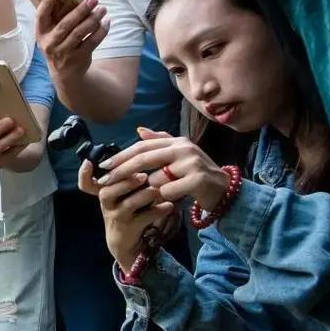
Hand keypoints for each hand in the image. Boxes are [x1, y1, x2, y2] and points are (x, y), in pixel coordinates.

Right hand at [35, 0, 108, 85]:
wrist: (65, 74)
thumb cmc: (59, 45)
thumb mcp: (52, 34)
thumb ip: (58, 17)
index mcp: (41, 33)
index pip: (41, 16)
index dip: (47, 2)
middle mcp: (50, 44)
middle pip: (65, 24)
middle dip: (80, 10)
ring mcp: (64, 52)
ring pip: (80, 33)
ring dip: (93, 19)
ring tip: (103, 9)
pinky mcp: (78, 58)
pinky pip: (92, 42)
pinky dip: (101, 31)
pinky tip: (107, 22)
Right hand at [80, 160, 175, 273]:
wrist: (130, 242)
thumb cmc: (131, 210)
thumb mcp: (127, 190)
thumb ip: (133, 166)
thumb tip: (141, 133)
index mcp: (106, 191)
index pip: (86, 184)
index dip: (83, 175)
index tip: (88, 162)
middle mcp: (108, 204)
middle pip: (108, 191)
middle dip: (125, 182)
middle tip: (142, 176)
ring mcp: (117, 217)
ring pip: (127, 204)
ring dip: (143, 196)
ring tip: (157, 191)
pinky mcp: (130, 229)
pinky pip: (144, 218)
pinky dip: (157, 211)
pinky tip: (169, 206)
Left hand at [94, 127, 230, 211]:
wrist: (225, 192)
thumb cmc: (196, 176)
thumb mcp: (178, 157)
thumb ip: (160, 143)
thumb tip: (139, 130)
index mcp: (177, 142)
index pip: (142, 147)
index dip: (121, 156)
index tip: (104, 166)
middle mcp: (184, 148)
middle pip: (144, 159)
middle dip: (121, 170)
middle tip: (105, 180)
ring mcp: (193, 163)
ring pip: (156, 179)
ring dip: (150, 191)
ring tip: (156, 196)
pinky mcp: (199, 179)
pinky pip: (169, 191)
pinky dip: (165, 198)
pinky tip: (171, 200)